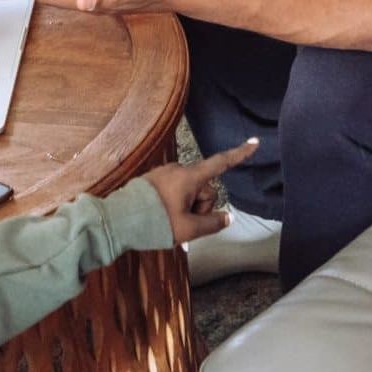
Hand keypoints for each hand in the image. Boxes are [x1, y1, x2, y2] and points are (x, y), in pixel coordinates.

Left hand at [143, 139, 258, 245]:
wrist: (116, 221)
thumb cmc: (155, 223)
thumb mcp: (188, 230)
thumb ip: (212, 224)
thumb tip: (228, 218)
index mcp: (189, 177)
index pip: (221, 163)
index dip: (240, 154)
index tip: (255, 142)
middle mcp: (178, 170)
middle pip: (204, 187)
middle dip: (201, 207)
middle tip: (186, 227)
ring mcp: (164, 174)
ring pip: (189, 191)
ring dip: (187, 209)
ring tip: (170, 225)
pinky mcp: (152, 181)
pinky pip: (174, 192)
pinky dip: (175, 207)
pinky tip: (162, 220)